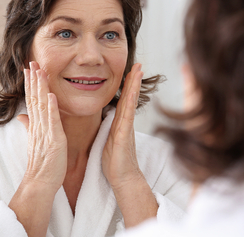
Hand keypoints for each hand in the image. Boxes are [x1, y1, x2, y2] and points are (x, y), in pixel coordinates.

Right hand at [18, 61, 67, 190]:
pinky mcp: (54, 139)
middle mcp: (39, 126)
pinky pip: (52, 121)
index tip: (30, 69)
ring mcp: (46, 132)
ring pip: (42, 105)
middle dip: (34, 80)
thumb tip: (22, 115)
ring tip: (39, 71)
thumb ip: (30, 126)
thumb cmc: (42, 163)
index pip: (33, 100)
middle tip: (32, 62)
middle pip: (35, 98)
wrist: (41, 182)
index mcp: (37, 125)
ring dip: (41, 87)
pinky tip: (51, 95)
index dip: (32, 84)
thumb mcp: (36, 141)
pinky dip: (51, 107)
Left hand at [102, 63, 143, 189]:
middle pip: (130, 96)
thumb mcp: (107, 139)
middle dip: (134, 79)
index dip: (127, 84)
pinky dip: (130, 103)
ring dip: (134, 86)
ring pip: (131, 102)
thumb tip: (104, 117)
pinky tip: (131, 93)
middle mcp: (125, 122)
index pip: (124, 99)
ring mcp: (126, 127)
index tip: (130, 70)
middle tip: (138, 64)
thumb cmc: (114, 162)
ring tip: (138, 70)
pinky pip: (127, 116)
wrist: (123, 178)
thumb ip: (107, 127)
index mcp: (120, 123)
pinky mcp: (124, 135)